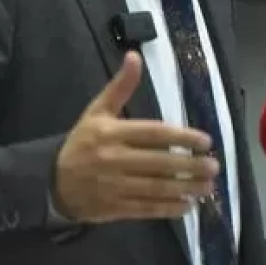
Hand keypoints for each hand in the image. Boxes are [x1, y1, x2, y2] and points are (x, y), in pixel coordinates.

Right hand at [53, 52, 218, 222]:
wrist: (51, 182)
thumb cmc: (82, 142)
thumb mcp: (97, 111)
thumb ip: (120, 87)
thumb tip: (134, 56)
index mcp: (112, 133)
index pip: (154, 134)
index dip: (182, 138)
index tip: (206, 141)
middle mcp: (114, 159)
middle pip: (159, 163)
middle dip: (189, 166)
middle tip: (214, 165)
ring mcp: (114, 186)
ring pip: (155, 188)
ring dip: (185, 188)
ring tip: (209, 186)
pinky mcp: (114, 208)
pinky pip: (145, 209)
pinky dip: (168, 208)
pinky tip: (188, 205)